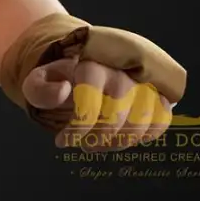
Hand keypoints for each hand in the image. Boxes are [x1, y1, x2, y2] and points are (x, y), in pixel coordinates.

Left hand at [22, 55, 174, 148]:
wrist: (82, 64)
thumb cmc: (59, 79)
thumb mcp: (37, 81)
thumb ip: (39, 88)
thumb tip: (65, 91)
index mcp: (89, 56)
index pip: (90, 86)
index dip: (80, 120)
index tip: (63, 141)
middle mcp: (119, 63)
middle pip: (119, 102)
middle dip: (100, 133)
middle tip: (85, 145)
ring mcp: (141, 76)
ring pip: (144, 112)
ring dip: (122, 138)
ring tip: (100, 143)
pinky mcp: (157, 90)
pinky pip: (162, 116)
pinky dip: (147, 134)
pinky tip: (124, 138)